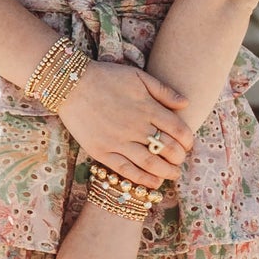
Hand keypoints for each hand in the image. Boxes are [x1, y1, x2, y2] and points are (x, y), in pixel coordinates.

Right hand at [64, 59, 191, 189]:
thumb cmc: (106, 77)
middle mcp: (136, 127)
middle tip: (180, 160)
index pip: (178, 130)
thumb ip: (163, 90)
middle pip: (167, 149)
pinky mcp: (102, 151)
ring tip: (172, 174)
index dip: (188, 140)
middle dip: (179, 157)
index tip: (187, 144)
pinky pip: (126, 170)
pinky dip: (142, 179)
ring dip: (166, 172)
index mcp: (147, 108)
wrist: (71, 84)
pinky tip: (153, 182)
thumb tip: (186, 104)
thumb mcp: (138, 76)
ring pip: (150, 163)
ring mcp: (118, 141)